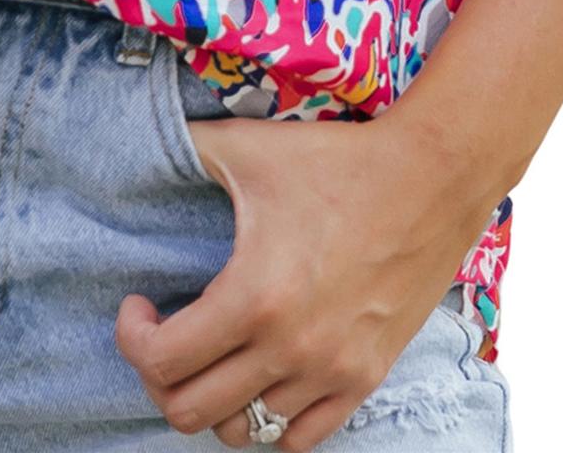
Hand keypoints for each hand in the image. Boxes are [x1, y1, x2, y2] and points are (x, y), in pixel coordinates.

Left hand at [114, 102, 501, 447]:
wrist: (431, 180)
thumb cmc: (336, 162)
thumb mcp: (247, 146)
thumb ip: (185, 146)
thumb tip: (132, 138)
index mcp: (254, 297)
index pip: (162, 363)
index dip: (132, 338)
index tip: (139, 305)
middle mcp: (291, 349)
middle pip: (191, 412)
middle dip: (160, 378)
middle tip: (167, 335)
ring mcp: (332, 372)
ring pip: (244, 431)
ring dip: (216, 397)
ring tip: (214, 351)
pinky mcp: (366, 379)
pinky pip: (301, 439)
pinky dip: (269, 419)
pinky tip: (262, 373)